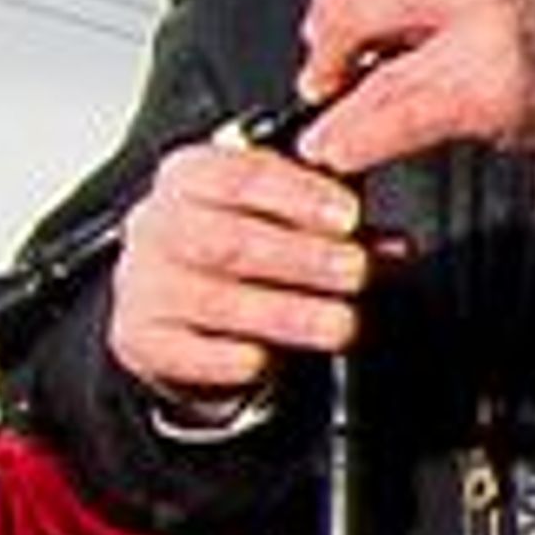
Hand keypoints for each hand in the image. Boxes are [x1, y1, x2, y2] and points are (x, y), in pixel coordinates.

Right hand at [105, 127, 367, 406]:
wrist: (175, 310)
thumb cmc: (235, 254)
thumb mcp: (283, 223)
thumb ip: (336, 228)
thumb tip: (395, 245)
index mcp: (189, 176)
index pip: (240, 175)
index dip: (298, 195)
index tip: (348, 216)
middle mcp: (156, 224)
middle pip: (228, 239)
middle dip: (301, 257)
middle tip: (355, 271)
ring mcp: (142, 283)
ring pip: (214, 299)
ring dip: (285, 314)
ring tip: (338, 323)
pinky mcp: (138, 338)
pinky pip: (184, 352)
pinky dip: (229, 358)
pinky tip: (265, 360)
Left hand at [298, 0, 534, 178]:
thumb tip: (380, 27)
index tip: (322, 27)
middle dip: (321, 43)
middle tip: (320, 79)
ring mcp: (480, 29)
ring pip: (365, 49)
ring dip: (330, 97)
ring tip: (325, 128)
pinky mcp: (488, 90)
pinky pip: (395, 112)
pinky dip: (354, 137)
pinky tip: (343, 151)